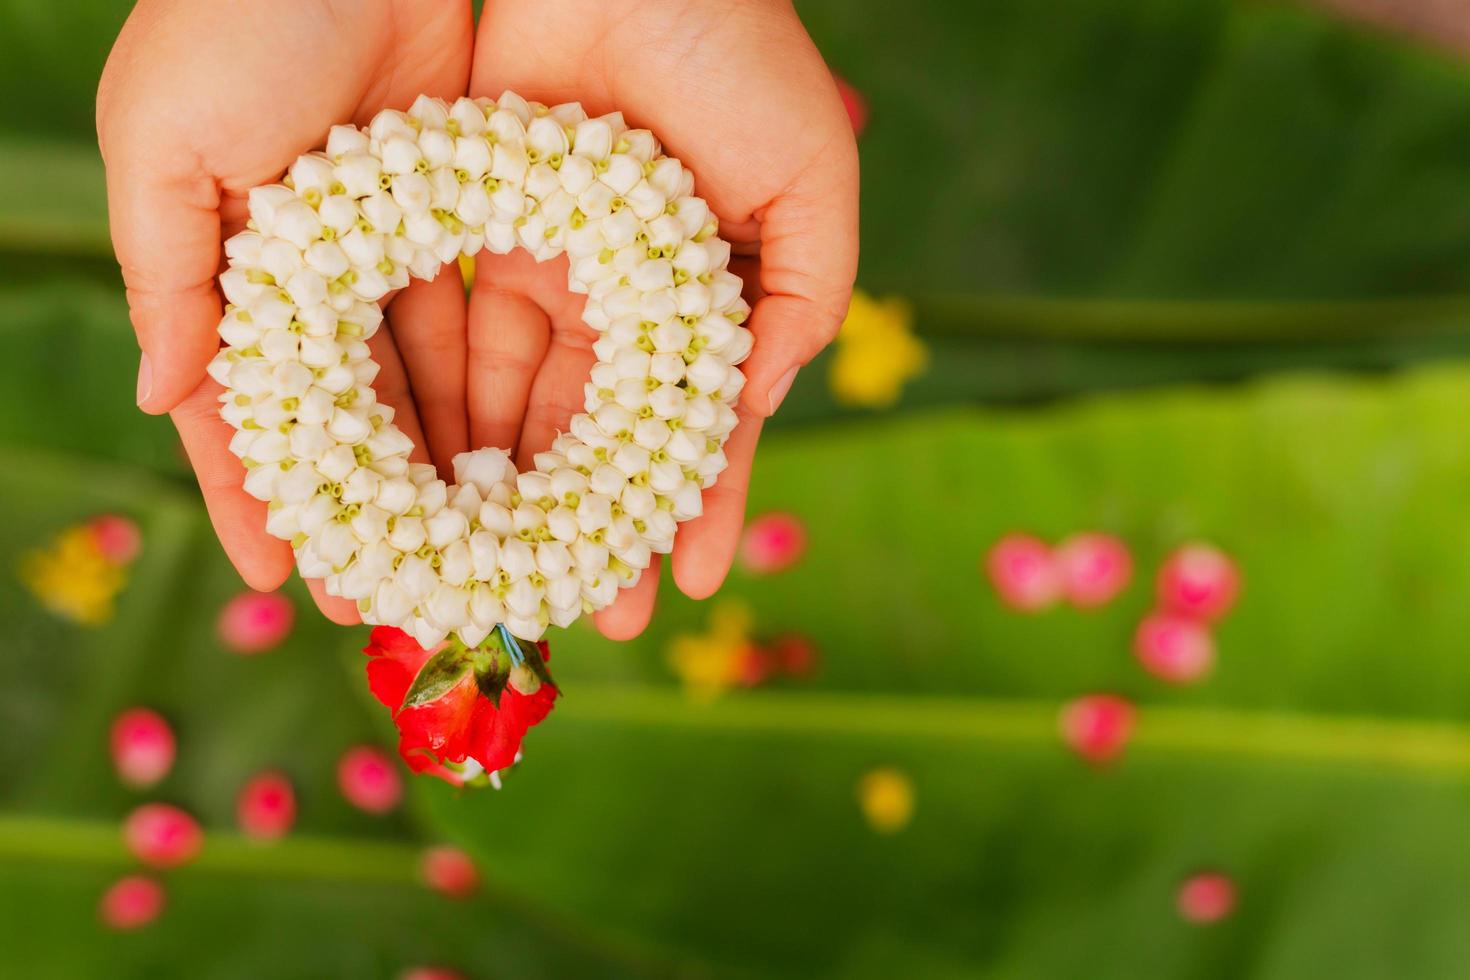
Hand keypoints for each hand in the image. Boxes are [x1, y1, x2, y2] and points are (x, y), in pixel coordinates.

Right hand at [97, 0, 473, 621]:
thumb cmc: (234, 18)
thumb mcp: (166, 144)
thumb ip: (169, 279)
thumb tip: (167, 404)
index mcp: (236, 269)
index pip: (249, 406)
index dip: (262, 489)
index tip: (284, 574)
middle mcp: (319, 274)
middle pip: (348, 415)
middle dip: (372, 505)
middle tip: (398, 595)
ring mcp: (397, 252)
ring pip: (422, 384)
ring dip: (444, 468)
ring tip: (476, 551)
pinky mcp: (469, 220)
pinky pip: (482, 322)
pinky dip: (495, 389)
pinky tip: (520, 458)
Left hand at [468, 0, 859, 637]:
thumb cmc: (744, 54)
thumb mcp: (813, 182)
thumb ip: (802, 301)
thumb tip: (753, 408)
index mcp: (708, 296)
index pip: (701, 425)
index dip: (700, 506)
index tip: (692, 588)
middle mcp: (627, 300)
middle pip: (608, 436)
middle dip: (600, 526)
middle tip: (589, 618)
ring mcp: (552, 273)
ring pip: (528, 407)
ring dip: (516, 496)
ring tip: (497, 578)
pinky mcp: (479, 240)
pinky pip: (462, 339)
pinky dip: (453, 412)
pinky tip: (441, 486)